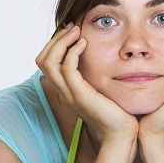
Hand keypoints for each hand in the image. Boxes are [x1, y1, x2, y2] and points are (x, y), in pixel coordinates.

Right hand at [36, 24, 137, 144]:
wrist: (121, 135)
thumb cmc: (117, 113)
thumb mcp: (102, 90)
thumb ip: (95, 77)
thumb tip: (102, 60)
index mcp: (66, 89)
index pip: (45, 62)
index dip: (55, 44)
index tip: (72, 32)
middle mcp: (63, 91)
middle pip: (42, 59)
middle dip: (56, 39)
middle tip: (73, 27)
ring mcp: (69, 93)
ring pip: (48, 61)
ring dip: (61, 41)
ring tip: (77, 32)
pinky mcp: (79, 95)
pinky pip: (66, 68)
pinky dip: (72, 52)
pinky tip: (85, 44)